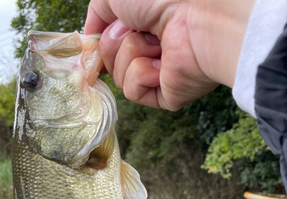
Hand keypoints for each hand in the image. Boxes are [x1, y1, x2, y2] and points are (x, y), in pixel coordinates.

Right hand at [84, 0, 254, 110]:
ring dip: (131, 54)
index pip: (108, 42)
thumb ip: (97, 11)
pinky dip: (141, 75)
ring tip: (157, 43)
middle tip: (140, 28)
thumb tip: (89, 36)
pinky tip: (161, 63)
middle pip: (109, 59)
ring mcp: (159, 73)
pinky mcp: (165, 95)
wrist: (199, 16)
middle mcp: (152, 48)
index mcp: (144, 23)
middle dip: (115, 43)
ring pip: (119, 76)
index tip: (93, 40)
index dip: (100, 41)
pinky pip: (133, 92)